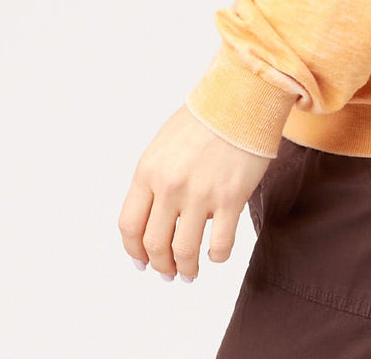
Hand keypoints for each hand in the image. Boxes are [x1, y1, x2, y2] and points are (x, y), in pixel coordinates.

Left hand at [118, 104, 273, 279]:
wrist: (241, 97)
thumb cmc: (204, 118)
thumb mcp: (164, 144)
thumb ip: (154, 179)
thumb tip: (153, 218)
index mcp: (148, 171)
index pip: (129, 226)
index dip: (134, 252)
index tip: (142, 262)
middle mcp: (170, 185)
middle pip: (154, 245)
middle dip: (160, 266)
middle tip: (168, 272)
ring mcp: (200, 193)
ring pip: (184, 252)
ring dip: (185, 269)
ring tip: (190, 272)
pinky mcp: (230, 198)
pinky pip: (219, 246)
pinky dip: (215, 257)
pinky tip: (215, 253)